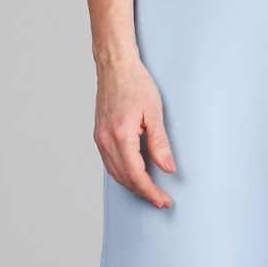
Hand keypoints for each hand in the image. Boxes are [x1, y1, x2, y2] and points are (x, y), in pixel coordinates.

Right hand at [94, 56, 175, 207]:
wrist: (115, 66)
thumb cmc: (135, 83)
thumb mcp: (154, 113)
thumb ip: (160, 144)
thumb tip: (167, 168)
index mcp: (121, 135)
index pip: (136, 174)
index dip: (150, 191)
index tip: (162, 200)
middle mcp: (106, 140)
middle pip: (124, 178)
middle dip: (143, 192)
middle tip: (160, 200)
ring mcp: (100, 138)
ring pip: (115, 173)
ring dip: (132, 186)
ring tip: (150, 192)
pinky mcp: (99, 135)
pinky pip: (109, 163)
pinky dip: (123, 174)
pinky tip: (134, 176)